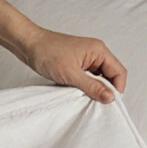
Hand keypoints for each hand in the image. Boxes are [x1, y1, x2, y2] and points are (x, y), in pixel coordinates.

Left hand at [0, 0, 127, 103]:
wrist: (28, 44)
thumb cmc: (47, 52)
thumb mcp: (71, 74)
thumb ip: (92, 86)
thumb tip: (110, 97)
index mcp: (99, 50)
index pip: (119, 72)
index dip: (117, 89)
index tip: (109, 103)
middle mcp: (96, 54)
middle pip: (111, 76)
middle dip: (106, 90)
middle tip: (96, 103)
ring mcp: (87, 60)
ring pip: (100, 79)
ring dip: (95, 89)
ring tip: (85, 97)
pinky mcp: (78, 65)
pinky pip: (89, 79)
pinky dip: (86, 87)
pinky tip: (78, 93)